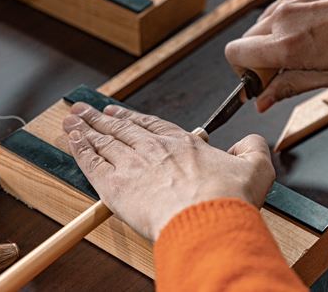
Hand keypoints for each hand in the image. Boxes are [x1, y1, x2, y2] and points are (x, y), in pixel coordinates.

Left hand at [63, 103, 274, 240]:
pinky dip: (79, 148)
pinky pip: (91, 162)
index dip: (132, 118)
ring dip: (86, 128)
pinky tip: (71, 139)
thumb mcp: (256, 168)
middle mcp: (154, 149)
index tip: (119, 113)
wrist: (207, 218)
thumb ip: (252, 149)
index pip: (151, 125)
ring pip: (103, 140)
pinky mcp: (115, 185)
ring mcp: (133, 164)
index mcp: (182, 144)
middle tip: (86, 109)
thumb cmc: (228, 198)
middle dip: (102, 118)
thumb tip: (250, 142)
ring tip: (72, 118)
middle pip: (122, 129)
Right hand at [225, 0, 327, 111]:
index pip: (235, 53)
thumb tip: (262, 101)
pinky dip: (294, 12)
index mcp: (288, 44)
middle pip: (247, 37)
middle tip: (288, 61)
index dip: (243, 69)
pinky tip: (321, 17)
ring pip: (266, 18)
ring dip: (278, 32)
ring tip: (312, 37)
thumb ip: (288, 87)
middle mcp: (285, 14)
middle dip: (261, 53)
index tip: (260, 76)